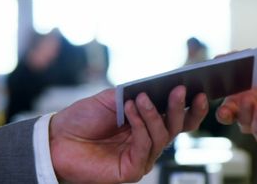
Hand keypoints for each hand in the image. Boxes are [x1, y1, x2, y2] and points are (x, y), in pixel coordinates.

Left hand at [49, 86, 207, 183]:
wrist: (57, 139)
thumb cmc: (83, 119)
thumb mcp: (111, 98)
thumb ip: (135, 93)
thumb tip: (158, 86)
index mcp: (147, 123)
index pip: (177, 117)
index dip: (190, 107)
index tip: (199, 89)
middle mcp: (148, 140)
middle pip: (176, 127)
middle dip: (179, 108)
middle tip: (180, 90)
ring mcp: (141, 156)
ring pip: (161, 136)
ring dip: (153, 115)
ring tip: (141, 99)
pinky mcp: (132, 170)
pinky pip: (144, 148)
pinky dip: (140, 127)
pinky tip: (131, 112)